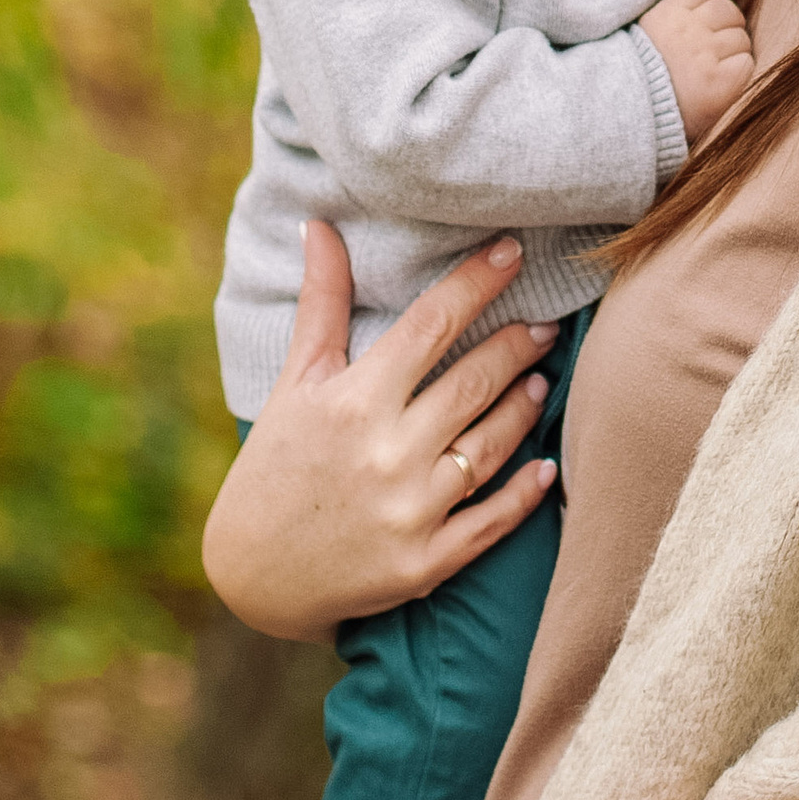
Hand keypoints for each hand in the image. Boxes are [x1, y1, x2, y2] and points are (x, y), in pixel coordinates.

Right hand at [200, 226, 559, 636]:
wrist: (251, 574)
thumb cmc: (275, 465)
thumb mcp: (294, 383)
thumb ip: (320, 304)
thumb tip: (322, 225)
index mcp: (352, 402)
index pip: (430, 325)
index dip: (476, 282)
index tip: (512, 251)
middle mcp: (385, 453)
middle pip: (473, 381)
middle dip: (516, 344)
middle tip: (543, 325)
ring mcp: (409, 510)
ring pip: (491, 445)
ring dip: (524, 407)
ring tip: (541, 379)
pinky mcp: (424, 562)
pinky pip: (492, 521)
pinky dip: (525, 493)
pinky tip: (547, 466)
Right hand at [639, 0, 755, 148]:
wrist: (631, 118)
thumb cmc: (641, 77)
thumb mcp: (646, 33)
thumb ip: (673, 14)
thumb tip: (709, 1)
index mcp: (665, 13)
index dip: (711, 2)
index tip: (702, 20)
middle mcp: (686, 30)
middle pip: (729, 11)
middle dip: (726, 27)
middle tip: (708, 51)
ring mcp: (705, 54)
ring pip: (741, 38)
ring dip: (732, 53)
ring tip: (709, 71)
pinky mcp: (722, 80)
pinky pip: (746, 62)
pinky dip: (738, 72)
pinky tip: (717, 83)